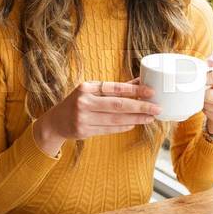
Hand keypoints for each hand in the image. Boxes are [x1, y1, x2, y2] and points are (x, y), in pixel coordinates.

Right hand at [33, 79, 161, 156]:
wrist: (55, 121)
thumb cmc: (78, 102)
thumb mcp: (92, 91)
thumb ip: (115, 88)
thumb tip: (140, 82)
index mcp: (87, 87)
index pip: (116, 88)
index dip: (135, 90)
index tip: (151, 92)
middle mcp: (84, 101)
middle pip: (118, 105)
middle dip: (140, 107)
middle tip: (157, 108)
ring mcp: (83, 117)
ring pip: (116, 119)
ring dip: (136, 119)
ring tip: (150, 118)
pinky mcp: (83, 131)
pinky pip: (109, 129)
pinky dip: (124, 127)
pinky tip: (134, 124)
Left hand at [203, 54, 212, 137]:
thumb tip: (210, 61)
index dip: (206, 77)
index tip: (204, 78)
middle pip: (210, 95)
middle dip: (204, 92)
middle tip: (204, 91)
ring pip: (208, 105)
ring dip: (204, 102)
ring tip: (209, 99)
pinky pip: (208, 114)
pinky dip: (206, 110)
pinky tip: (211, 108)